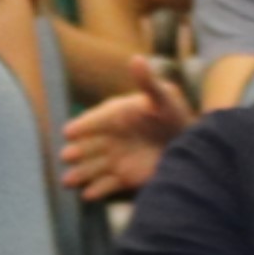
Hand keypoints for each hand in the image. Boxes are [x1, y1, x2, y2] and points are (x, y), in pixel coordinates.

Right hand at [61, 69, 186, 203]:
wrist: (187, 143)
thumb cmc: (173, 115)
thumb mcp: (162, 97)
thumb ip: (147, 82)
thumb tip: (137, 58)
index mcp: (116, 116)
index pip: (95, 120)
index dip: (83, 125)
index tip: (69, 131)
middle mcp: (111, 138)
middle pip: (89, 146)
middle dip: (77, 152)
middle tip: (66, 155)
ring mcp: (115, 158)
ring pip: (93, 167)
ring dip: (81, 173)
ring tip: (68, 180)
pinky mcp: (124, 177)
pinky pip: (106, 184)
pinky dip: (97, 190)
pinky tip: (87, 195)